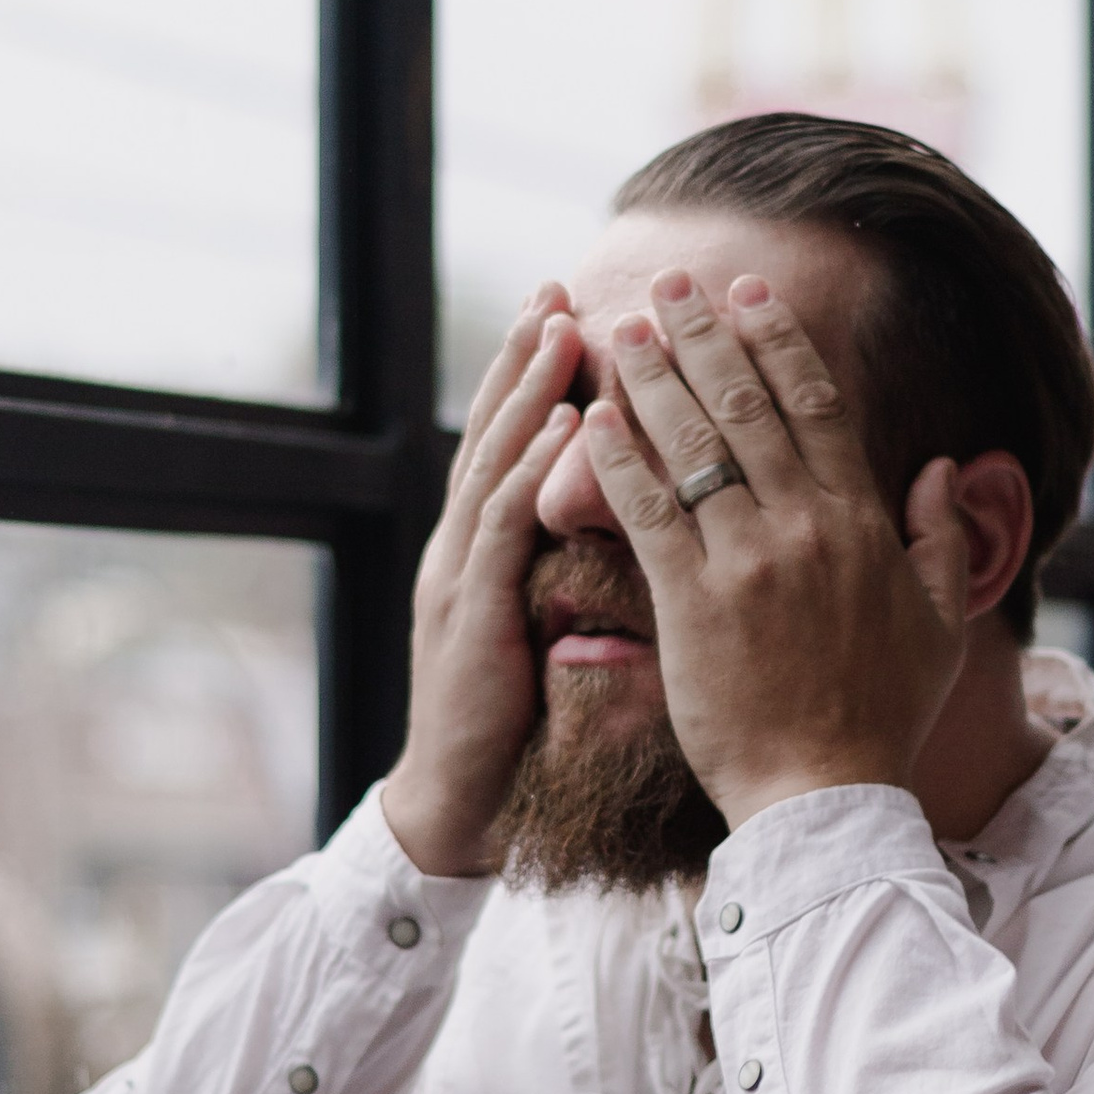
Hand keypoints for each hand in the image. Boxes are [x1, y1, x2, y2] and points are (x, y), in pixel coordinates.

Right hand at [382, 289, 582, 875]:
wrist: (460, 807)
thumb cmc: (516, 727)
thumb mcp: (546, 631)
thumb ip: (569, 573)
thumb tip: (634, 527)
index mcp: (486, 551)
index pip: (514, 445)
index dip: (537, 378)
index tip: (571, 310)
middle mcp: (463, 548)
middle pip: (494, 432)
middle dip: (524, 358)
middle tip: (556, 286)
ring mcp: (459, 577)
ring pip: (494, 461)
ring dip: (526, 391)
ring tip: (560, 326)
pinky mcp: (470, 617)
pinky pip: (503, 528)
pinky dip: (531, 469)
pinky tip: (566, 426)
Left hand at [581, 268, 968, 833]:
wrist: (825, 796)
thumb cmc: (881, 718)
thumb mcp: (940, 625)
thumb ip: (943, 540)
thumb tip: (944, 467)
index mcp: (863, 524)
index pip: (818, 406)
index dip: (779, 341)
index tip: (751, 293)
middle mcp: (806, 528)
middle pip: (748, 406)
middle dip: (705, 335)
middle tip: (670, 285)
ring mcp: (747, 564)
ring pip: (695, 446)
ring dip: (655, 378)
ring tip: (623, 328)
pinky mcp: (692, 605)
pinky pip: (648, 513)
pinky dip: (618, 459)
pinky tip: (592, 417)